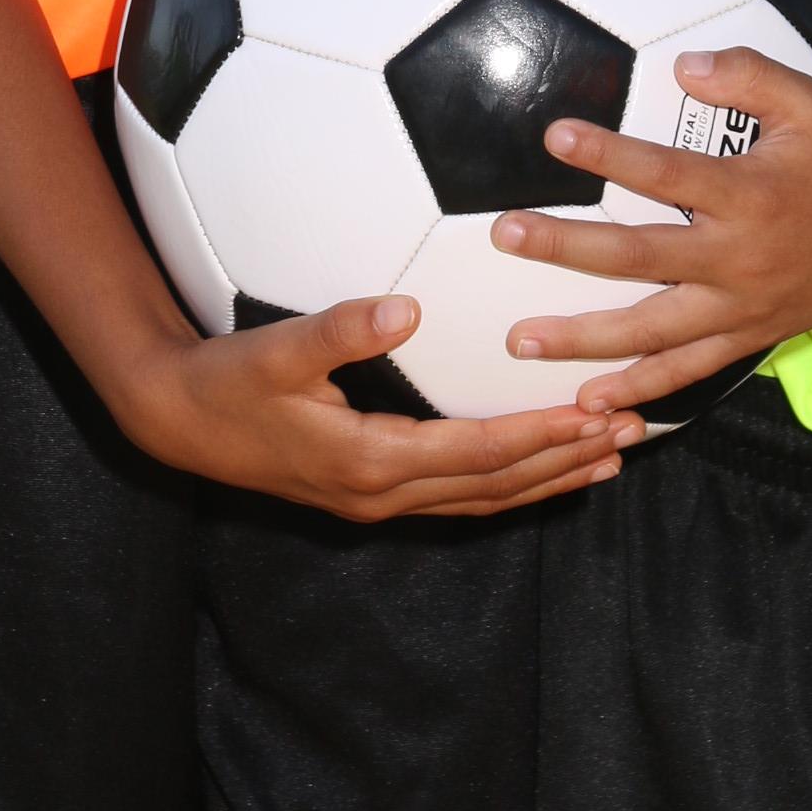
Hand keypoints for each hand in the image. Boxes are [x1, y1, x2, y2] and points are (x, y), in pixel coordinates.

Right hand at [119, 294, 644, 521]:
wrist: (178, 423)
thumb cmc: (227, 382)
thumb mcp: (276, 350)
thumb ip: (340, 330)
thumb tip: (405, 307)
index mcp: (370, 463)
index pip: (476, 453)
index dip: (540, 436)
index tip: (595, 415)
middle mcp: (384, 495)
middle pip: (496, 486)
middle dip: (567, 460)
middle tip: (633, 433)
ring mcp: (380, 503)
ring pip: (484, 500)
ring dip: (549, 478)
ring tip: (611, 458)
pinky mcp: (373, 494)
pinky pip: (460, 496)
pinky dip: (511, 483)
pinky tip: (542, 466)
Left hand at [495, 18, 811, 413]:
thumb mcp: (808, 100)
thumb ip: (745, 76)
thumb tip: (682, 66)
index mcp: (749, 193)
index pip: (665, 172)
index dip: (608, 155)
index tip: (554, 135)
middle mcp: (740, 257)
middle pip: (638, 258)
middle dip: (566, 248)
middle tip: (506, 235)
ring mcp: (744, 306)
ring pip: (653, 331)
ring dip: (585, 337)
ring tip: (523, 340)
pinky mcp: (752, 334)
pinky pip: (690, 371)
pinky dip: (642, 390)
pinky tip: (594, 404)